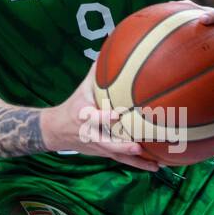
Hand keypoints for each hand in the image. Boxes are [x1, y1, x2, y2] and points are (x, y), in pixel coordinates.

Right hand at [39, 66, 158, 171]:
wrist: (57, 131)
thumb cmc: (74, 105)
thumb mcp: (82, 89)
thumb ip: (97, 73)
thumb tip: (110, 48)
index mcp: (84, 116)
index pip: (93, 117)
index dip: (104, 117)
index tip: (116, 115)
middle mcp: (91, 134)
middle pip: (106, 143)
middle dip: (121, 146)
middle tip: (137, 147)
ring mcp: (98, 146)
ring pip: (117, 155)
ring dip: (135, 161)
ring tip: (155, 164)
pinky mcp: (105, 154)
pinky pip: (122, 160)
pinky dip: (138, 164)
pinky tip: (156, 166)